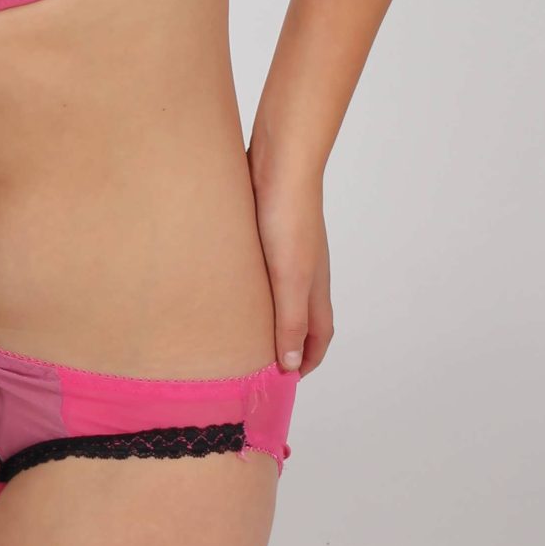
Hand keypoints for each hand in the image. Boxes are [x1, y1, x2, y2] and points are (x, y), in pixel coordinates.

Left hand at [248, 167, 333, 377]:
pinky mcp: (265, 233)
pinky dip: (250, 288)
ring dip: (267, 316)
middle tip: (256, 366)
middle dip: (285, 345)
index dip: (307, 361)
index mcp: (315, 287)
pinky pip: (261, 270)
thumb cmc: (288, 218)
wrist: (280, 161)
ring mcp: (286, 251)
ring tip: (237, 332)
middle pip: (300, 318)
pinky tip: (225, 286)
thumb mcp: (289, 277)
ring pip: (280, 293)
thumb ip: (290, 320)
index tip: (284, 384)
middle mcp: (306, 271)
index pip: (319, 335)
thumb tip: (290, 364)